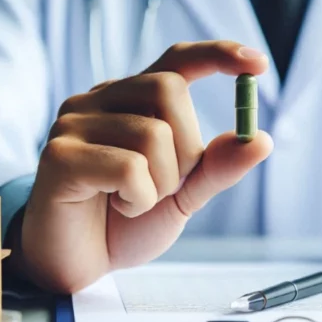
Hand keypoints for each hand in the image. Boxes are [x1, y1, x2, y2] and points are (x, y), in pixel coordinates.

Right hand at [18, 41, 273, 292]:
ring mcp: (73, 124)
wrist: (76, 267)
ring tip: (136, 202)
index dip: (217, 55)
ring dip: (162, 183)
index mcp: (130, 100)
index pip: (176, 61)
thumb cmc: (122, 224)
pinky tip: (120, 208)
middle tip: (169, 185)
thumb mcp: (183, 197)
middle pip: (169, 89)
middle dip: (188, 147)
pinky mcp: (59, 156)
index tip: (258, 64)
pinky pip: (129, 167)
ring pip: (152, 133)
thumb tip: (261, 140)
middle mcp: (98, 101)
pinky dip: (139, 198)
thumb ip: (216, 168)